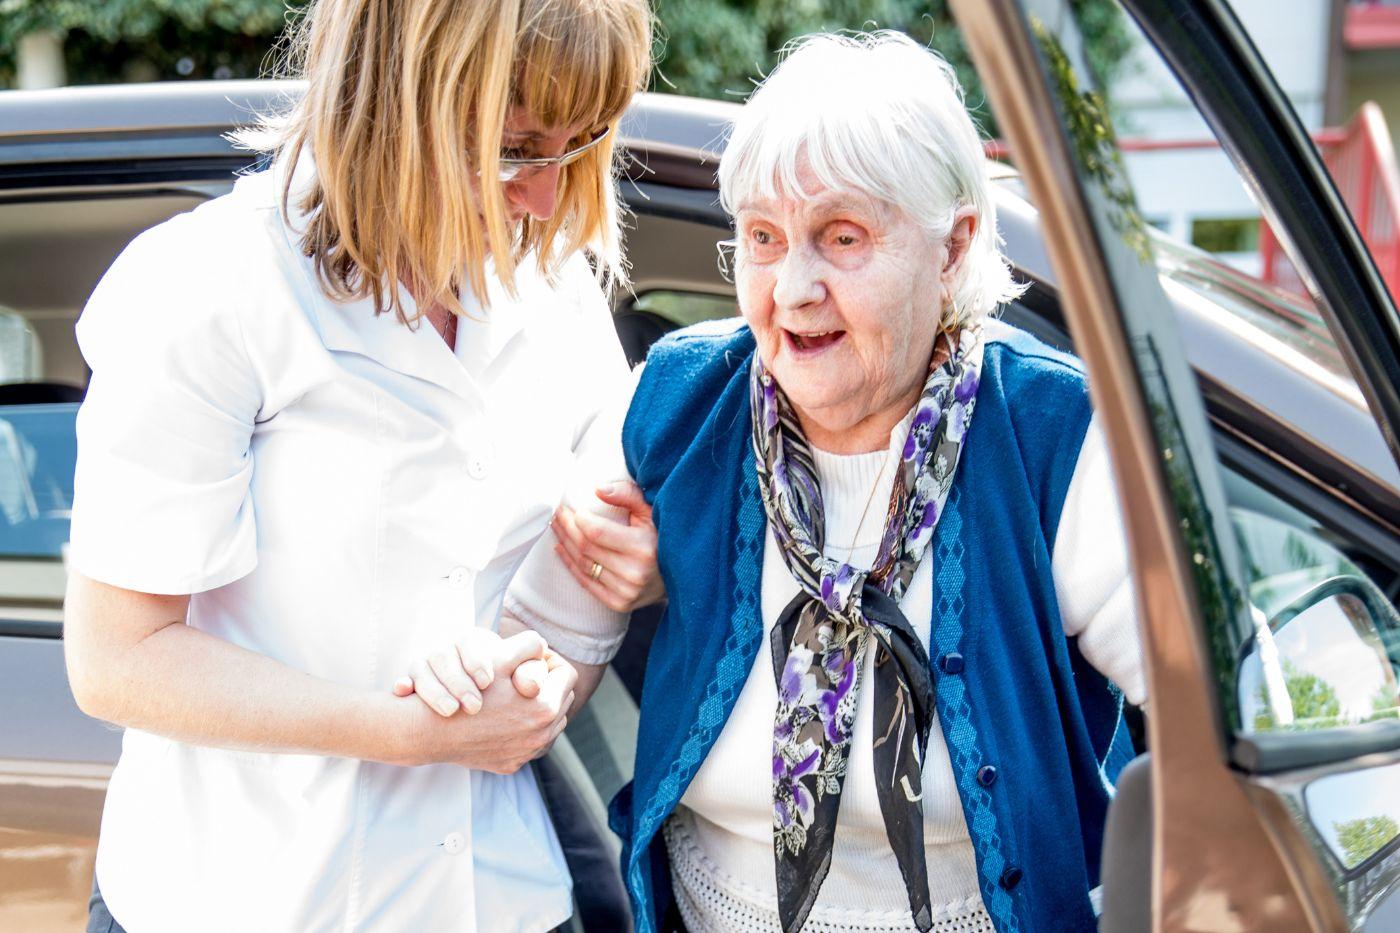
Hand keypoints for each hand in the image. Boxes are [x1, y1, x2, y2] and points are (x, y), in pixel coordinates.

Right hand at [394, 630, 579, 773]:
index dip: (552, 661)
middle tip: (529, 674)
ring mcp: (527, 753)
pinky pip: (532, 744)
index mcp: (545, 706)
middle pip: (563, 700)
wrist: (434, 730)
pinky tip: (509, 717)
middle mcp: (542, 734)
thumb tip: (545, 645)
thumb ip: (529, 645)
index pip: (567, 675)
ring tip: (520, 694)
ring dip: (541, 708)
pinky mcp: (512, 764)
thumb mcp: (499, 658)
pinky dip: (526, 730)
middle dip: (550, 685)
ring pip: (551, 724)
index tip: (537, 657)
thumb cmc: (466, 689)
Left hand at [552, 479, 664, 611]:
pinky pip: (587, 583)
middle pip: (586, 547)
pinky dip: (570, 565)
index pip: (596, 532)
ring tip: (557, 528)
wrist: (682, 576)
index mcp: (643, 547)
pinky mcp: (620, 604)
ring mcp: (626, 592)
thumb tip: (597, 489)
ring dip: (564, 544)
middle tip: (558, 514)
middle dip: (567, 527)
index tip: (571, 507)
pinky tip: (561, 550)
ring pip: (583, 564)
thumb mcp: (652, 512)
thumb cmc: (663, 537)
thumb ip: (627, 495)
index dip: (578, 519)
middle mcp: (634, 573)